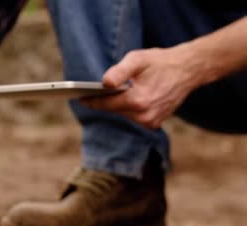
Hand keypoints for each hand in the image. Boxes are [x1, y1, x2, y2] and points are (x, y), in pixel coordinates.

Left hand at [81, 47, 202, 128]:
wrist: (188, 70)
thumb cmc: (160, 62)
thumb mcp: (138, 60)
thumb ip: (119, 71)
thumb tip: (104, 83)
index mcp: (139, 101)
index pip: (106, 104)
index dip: (91, 100)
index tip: (79, 98)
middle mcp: (145, 116)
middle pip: (114, 110)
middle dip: (104, 101)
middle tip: (89, 93)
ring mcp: (151, 122)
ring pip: (123, 114)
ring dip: (117, 104)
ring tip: (107, 94)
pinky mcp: (154, 124)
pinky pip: (133, 116)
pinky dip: (128, 107)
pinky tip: (127, 97)